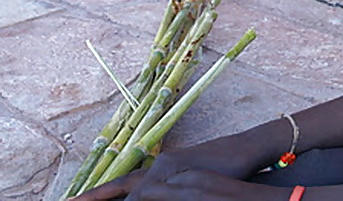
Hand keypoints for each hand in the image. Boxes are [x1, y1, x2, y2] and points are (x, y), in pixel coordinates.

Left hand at [69, 134, 264, 200]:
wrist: (247, 149)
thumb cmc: (228, 168)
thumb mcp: (195, 180)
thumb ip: (176, 186)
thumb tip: (166, 194)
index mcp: (161, 167)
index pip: (124, 186)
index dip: (99, 196)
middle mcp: (158, 165)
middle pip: (120, 188)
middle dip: (92, 199)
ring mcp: (166, 169)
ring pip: (132, 195)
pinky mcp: (175, 173)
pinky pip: (145, 195)